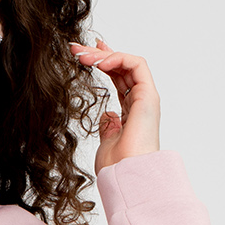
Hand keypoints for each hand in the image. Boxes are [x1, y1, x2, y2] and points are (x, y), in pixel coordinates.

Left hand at [69, 38, 160, 168]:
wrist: (125, 176)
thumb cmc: (117, 167)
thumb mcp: (106, 141)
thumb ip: (108, 126)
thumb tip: (107, 115)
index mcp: (131, 112)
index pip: (119, 80)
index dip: (104, 63)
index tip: (86, 54)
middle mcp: (140, 102)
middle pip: (120, 69)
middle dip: (98, 55)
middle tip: (75, 49)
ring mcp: (146, 98)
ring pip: (127, 64)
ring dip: (104, 55)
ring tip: (83, 56)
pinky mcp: (149, 96)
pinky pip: (137, 65)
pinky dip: (118, 58)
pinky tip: (100, 62)